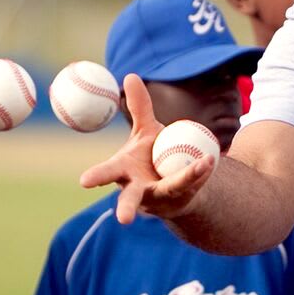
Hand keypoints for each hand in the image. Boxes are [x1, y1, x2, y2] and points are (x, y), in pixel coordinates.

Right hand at [78, 75, 215, 224]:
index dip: (96, 177)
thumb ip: (139, 106)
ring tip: (202, 165)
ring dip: (186, 179)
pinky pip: (192, 181)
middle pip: (130, 199)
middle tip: (124, 219)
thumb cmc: (155, 154)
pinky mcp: (183, 198)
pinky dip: (201, 169)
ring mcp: (161, 198)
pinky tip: (210, 158)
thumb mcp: (147, 130)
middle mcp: (138, 190)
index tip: (84, 181)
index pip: (107, 173)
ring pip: (171, 190)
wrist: (178, 179)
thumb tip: (130, 75)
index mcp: (124, 172)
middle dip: (125, 208)